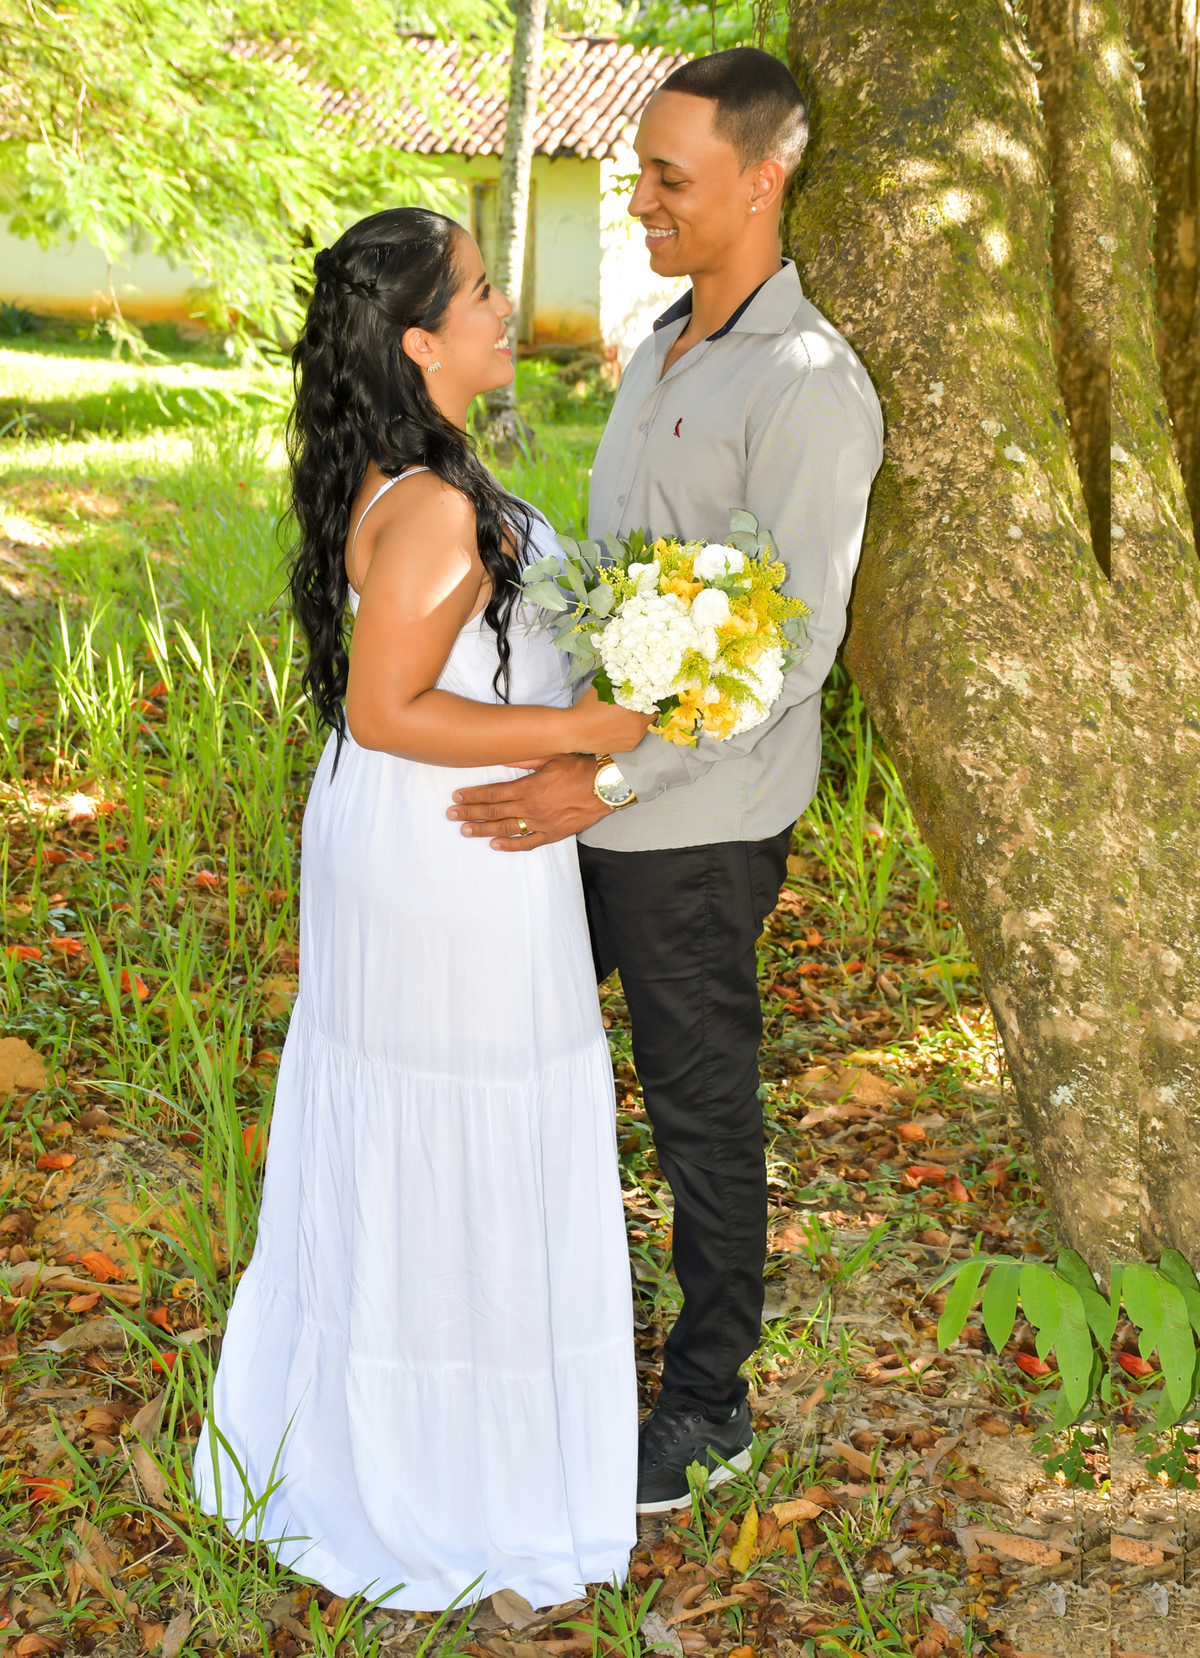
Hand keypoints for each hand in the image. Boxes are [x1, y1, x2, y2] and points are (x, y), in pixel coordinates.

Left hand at [447, 753, 609, 850]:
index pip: (493, 793)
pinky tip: (494, 845)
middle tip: (451, 814)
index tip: (457, 796)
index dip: (473, 795)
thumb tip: (502, 760)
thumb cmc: (580, 768)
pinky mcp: (552, 834)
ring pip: (506, 828)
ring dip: (483, 830)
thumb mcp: (551, 756)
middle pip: (494, 812)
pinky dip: (510, 845)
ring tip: (464, 830)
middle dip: (470, 812)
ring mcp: (541, 823)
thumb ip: (524, 760)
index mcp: (529, 787)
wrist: (606, 787)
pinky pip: (527, 843)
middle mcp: (531, 807)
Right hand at [567, 687, 654, 753]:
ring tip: (624, 717)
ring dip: (639, 720)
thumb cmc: (587, 707)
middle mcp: (639, 725)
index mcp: (635, 708)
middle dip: (645, 709)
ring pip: (644, 726)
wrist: (574, 731)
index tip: (645, 694)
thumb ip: (621, 684)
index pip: (655, 701)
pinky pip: (637, 736)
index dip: (651, 697)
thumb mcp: (604, 688)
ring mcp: (635, 738)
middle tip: (633, 705)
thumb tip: (632, 677)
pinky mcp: (629, 747)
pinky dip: (632, 730)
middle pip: (652, 714)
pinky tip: (619, 726)